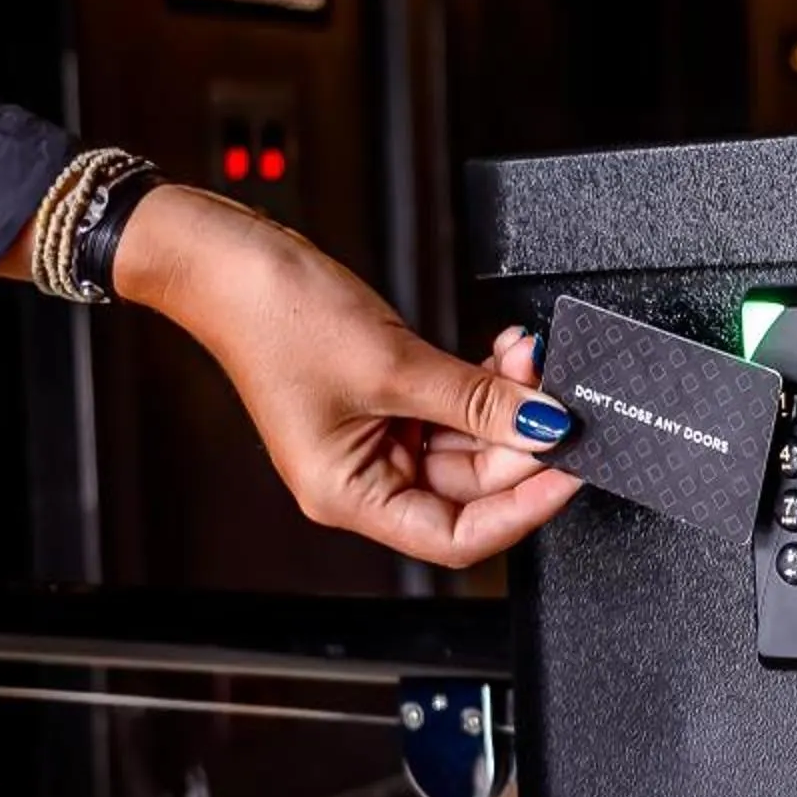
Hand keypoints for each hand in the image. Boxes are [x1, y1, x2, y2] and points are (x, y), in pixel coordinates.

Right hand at [111, 185, 580, 566]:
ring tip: (532, 359)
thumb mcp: (393, 364)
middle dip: (520, 439)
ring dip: (507, 401)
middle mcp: (363, 476)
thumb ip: (477, 401)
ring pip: (467, 440)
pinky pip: (452, 405)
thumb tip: (545, 426)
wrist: (229, 259)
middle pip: (469, 486)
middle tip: (560, 399)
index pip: (454, 537)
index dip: (520, 510)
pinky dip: (483, 381)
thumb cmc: (275, 317)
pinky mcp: (385, 396)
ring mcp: (375, 436)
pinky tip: (507, 353)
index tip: (567, 472)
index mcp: (349, 495)